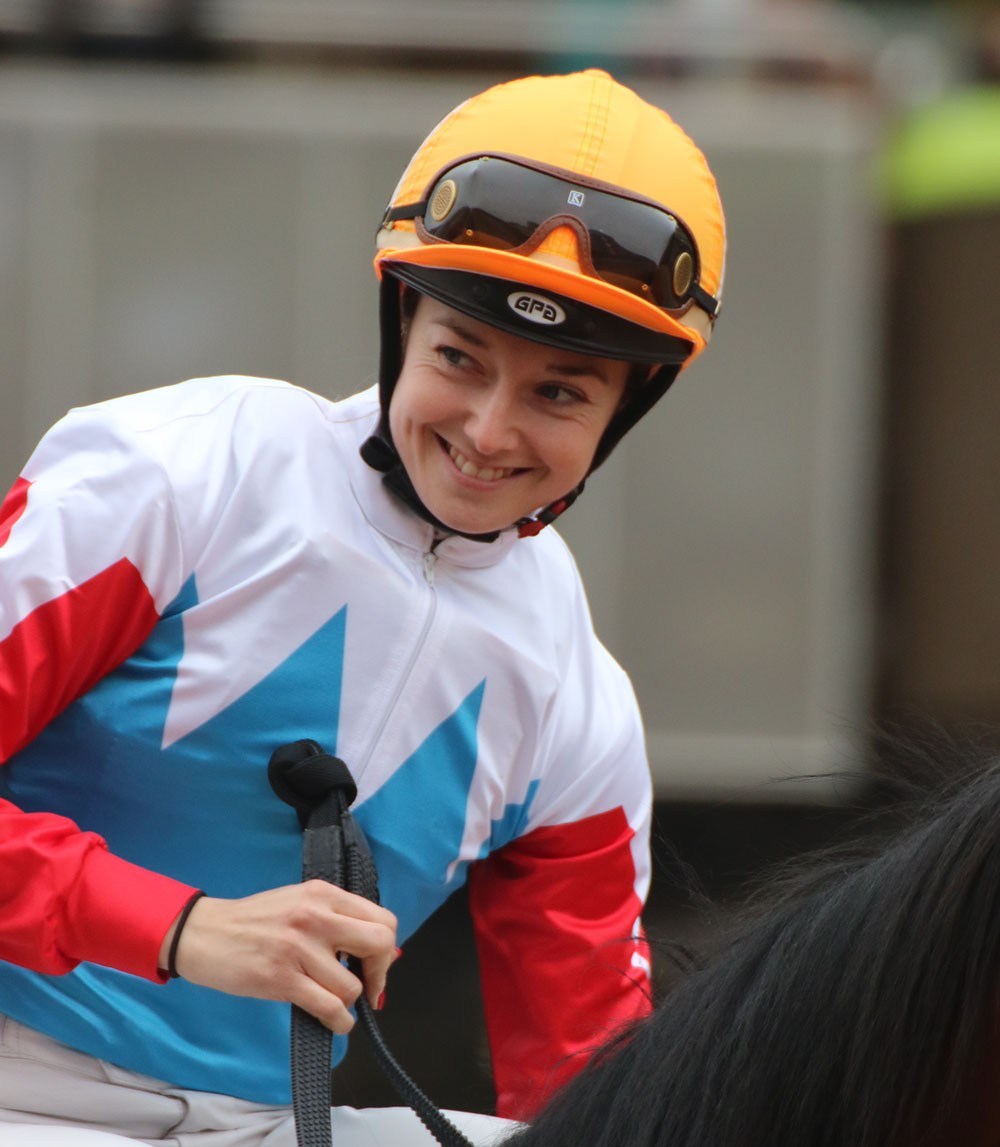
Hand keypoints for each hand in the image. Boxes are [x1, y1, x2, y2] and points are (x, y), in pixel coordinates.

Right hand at [158, 882, 397, 1033]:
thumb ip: (335, 917)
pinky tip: (334, 1020)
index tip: (376, 965)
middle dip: (379, 973)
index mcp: (323, 894)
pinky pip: (329, 1007)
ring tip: (335, 1002)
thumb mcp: (299, 902)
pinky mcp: (282, 979)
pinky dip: (339, 1021)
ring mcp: (299, 948)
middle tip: (369, 988)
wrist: (204, 933)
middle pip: (378, 944)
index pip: (382, 919)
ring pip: (351, 985)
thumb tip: (376, 949)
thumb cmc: (254, 920)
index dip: (387, 948)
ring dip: (349, 1001)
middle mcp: (316, 916)